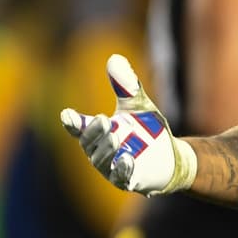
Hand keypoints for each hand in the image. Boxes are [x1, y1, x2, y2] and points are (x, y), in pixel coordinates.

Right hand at [59, 54, 196, 194]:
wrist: (170, 158)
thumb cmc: (147, 131)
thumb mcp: (138, 105)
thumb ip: (126, 85)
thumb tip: (114, 57)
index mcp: (98, 133)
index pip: (79, 128)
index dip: (73, 122)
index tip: (67, 114)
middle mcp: (99, 151)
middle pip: (89, 143)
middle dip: (95, 133)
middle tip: (103, 120)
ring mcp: (111, 168)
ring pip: (102, 160)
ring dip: (107, 149)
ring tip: (115, 137)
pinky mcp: (129, 180)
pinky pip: (121, 177)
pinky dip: (122, 169)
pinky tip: (128, 159)